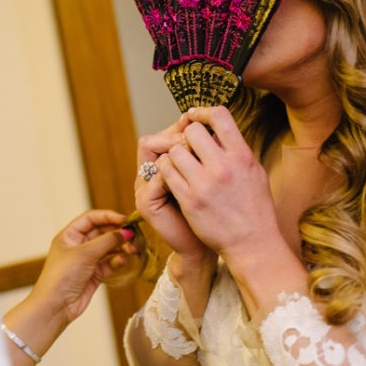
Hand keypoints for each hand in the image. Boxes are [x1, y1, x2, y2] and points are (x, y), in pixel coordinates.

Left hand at [29, 209, 137, 324]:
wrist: (56, 306)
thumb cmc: (62, 276)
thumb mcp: (85, 253)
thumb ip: (107, 240)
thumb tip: (126, 231)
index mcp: (69, 235)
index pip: (91, 219)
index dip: (108, 217)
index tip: (125, 220)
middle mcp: (78, 246)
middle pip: (102, 233)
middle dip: (118, 233)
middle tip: (133, 236)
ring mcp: (86, 260)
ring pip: (108, 249)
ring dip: (120, 248)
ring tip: (132, 250)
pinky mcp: (94, 274)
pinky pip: (109, 263)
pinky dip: (116, 261)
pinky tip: (121, 261)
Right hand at [135, 114, 213, 266]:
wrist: (220, 245)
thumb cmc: (220, 211)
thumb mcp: (214, 176)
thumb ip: (207, 152)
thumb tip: (213, 120)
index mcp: (162, 168)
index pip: (163, 135)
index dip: (181, 126)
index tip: (201, 123)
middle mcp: (148, 176)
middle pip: (152, 139)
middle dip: (177, 136)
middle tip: (200, 142)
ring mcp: (144, 189)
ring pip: (150, 152)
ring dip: (176, 150)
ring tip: (199, 157)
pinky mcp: (145, 203)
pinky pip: (156, 176)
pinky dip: (175, 171)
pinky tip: (196, 174)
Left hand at [157, 106, 277, 259]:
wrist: (252, 243)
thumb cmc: (254, 206)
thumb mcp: (254, 172)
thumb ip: (235, 150)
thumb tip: (216, 129)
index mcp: (242, 156)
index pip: (220, 116)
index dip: (204, 112)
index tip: (195, 118)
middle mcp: (224, 167)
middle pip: (191, 131)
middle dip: (185, 136)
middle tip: (186, 147)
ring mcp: (205, 184)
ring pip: (174, 151)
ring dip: (173, 155)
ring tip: (180, 165)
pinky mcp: (189, 200)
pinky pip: (166, 173)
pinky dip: (166, 172)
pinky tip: (173, 178)